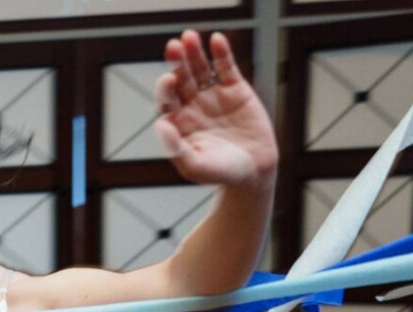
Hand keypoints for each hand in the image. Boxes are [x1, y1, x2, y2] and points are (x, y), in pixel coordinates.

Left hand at [154, 32, 277, 187]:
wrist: (253, 173)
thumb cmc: (220, 173)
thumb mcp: (195, 167)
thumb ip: (175, 149)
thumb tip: (160, 125)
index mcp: (178, 122)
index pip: (166, 100)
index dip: (165, 88)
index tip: (168, 79)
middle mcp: (192, 105)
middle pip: (181, 79)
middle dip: (176, 63)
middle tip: (173, 46)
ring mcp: (213, 95)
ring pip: (200, 69)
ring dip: (194, 53)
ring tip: (189, 37)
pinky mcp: (235, 89)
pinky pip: (225, 68)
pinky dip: (221, 53)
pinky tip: (217, 40)